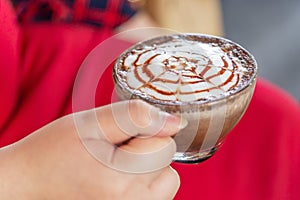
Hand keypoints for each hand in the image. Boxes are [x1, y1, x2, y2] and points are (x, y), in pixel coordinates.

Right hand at [0, 100, 183, 199]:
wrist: (28, 185)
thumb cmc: (52, 153)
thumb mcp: (91, 124)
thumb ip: (135, 117)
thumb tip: (175, 121)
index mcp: (121, 180)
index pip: (165, 143)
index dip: (142, 132)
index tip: (116, 137)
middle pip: (168, 162)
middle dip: (145, 150)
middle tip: (111, 152)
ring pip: (167, 179)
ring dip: (147, 167)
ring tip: (115, 166)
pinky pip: (156, 194)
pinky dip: (143, 182)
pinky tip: (118, 179)